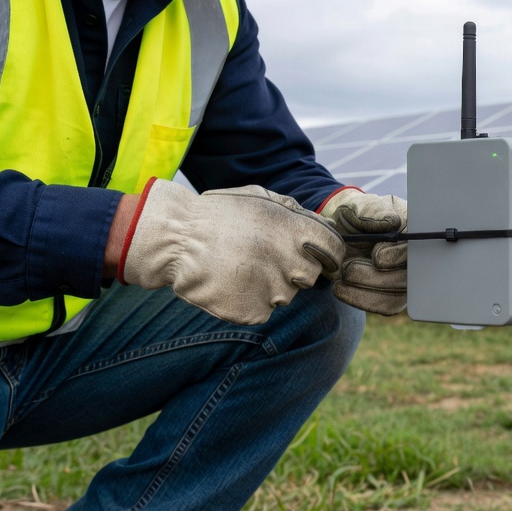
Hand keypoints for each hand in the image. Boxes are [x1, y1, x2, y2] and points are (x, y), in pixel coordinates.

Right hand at [118, 179, 343, 324]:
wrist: (177, 240)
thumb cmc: (219, 215)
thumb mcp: (260, 198)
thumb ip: (295, 212)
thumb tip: (321, 225)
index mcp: (296, 232)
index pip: (334, 252)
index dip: (327, 254)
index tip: (317, 256)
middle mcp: (290, 263)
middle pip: (310, 276)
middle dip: (293, 268)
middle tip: (263, 257)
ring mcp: (273, 291)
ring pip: (285, 294)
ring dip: (270, 285)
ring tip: (240, 267)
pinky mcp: (254, 312)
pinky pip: (263, 309)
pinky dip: (251, 300)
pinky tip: (232, 284)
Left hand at [319, 188, 407, 314]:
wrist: (337, 232)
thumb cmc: (353, 215)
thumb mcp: (359, 206)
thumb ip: (374, 212)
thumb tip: (392, 222)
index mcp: (414, 230)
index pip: (417, 247)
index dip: (399, 255)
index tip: (377, 257)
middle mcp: (414, 257)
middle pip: (408, 278)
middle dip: (376, 277)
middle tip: (349, 269)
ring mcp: (405, 278)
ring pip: (396, 296)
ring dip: (366, 290)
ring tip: (342, 275)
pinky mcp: (391, 294)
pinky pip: (385, 306)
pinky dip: (360, 299)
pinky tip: (340, 289)